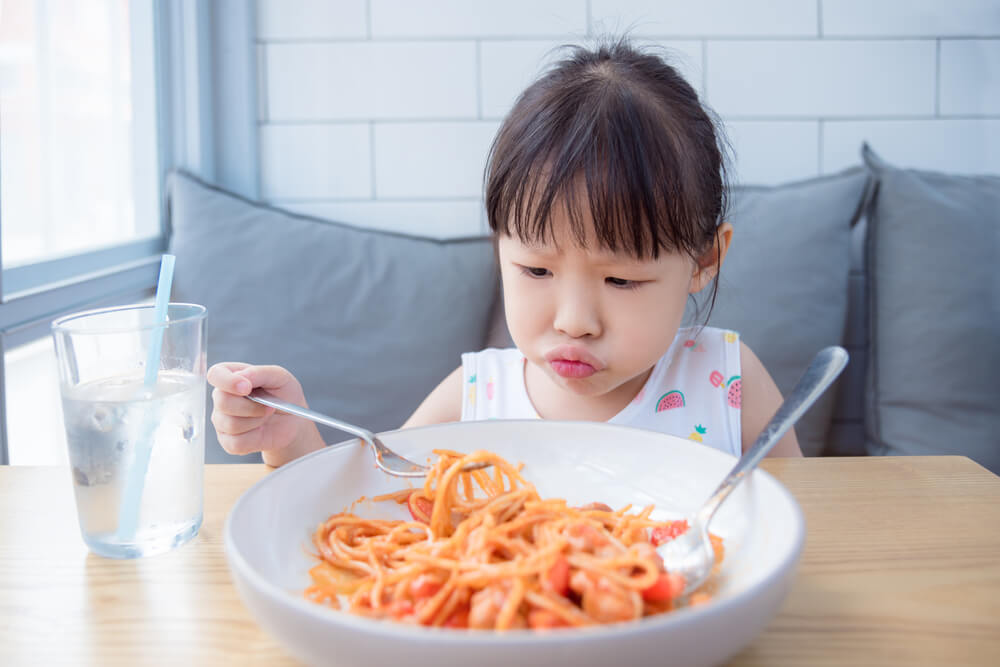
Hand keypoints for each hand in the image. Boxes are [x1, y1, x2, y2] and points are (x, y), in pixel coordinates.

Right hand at [206, 362, 323, 465]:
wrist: (292, 420)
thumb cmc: (283, 394)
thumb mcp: (280, 377)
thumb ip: (260, 373)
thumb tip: (242, 377)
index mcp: (230, 376)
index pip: (215, 375)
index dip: (227, 382)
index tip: (246, 388)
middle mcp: (221, 397)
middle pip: (223, 402)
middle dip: (251, 406)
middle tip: (270, 406)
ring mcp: (222, 420)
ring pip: (231, 424)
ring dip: (257, 421)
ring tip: (266, 416)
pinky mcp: (228, 441)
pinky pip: (236, 443)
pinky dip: (255, 438)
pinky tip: (260, 430)